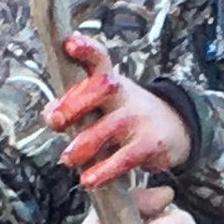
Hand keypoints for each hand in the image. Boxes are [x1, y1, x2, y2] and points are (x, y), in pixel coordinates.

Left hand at [46, 32, 190, 188]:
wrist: (172, 129)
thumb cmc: (125, 115)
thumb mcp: (103, 103)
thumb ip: (73, 105)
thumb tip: (50, 114)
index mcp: (110, 81)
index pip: (99, 59)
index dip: (86, 49)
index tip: (70, 43)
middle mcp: (124, 95)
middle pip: (100, 90)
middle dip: (75, 103)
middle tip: (56, 120)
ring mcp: (137, 119)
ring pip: (109, 128)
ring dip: (85, 144)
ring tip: (68, 159)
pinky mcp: (148, 144)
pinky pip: (124, 158)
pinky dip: (104, 170)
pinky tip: (89, 180)